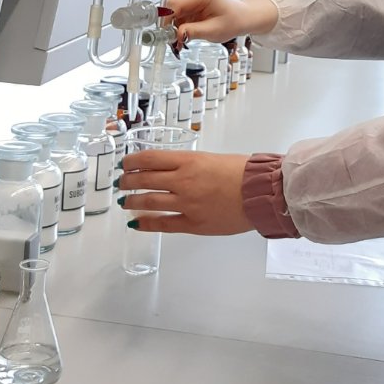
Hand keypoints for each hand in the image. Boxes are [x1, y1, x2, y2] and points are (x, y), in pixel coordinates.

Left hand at [118, 150, 252, 234]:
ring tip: (125, 201)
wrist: (262, 194)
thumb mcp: (213, 159)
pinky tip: (136, 222)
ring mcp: (186, 204)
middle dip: (128, 181)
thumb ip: (191, 165)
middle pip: (143, 180)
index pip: (149, 159)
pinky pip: (163, 224)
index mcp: (188, 161)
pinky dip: (146, 223)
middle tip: (122, 182)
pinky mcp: (193, 224)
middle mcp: (183, 181)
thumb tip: (175, 170)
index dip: (132, 161)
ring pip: (149, 202)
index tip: (125, 163)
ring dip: (132, 201)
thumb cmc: (244, 173)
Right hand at [166, 0, 277, 46]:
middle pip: (171, 6)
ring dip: (174, 24)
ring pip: (171, 9)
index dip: (167, 22)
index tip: (167, 36)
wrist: (241, 16)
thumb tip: (177, 34)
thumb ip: (193, 32)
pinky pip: (176, 9)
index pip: (174, 4)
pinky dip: (178, 21)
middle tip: (175, 41)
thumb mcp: (214, 31)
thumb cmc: (233, 20)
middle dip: (170, 25)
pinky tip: (186, 29)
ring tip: (183, 37)